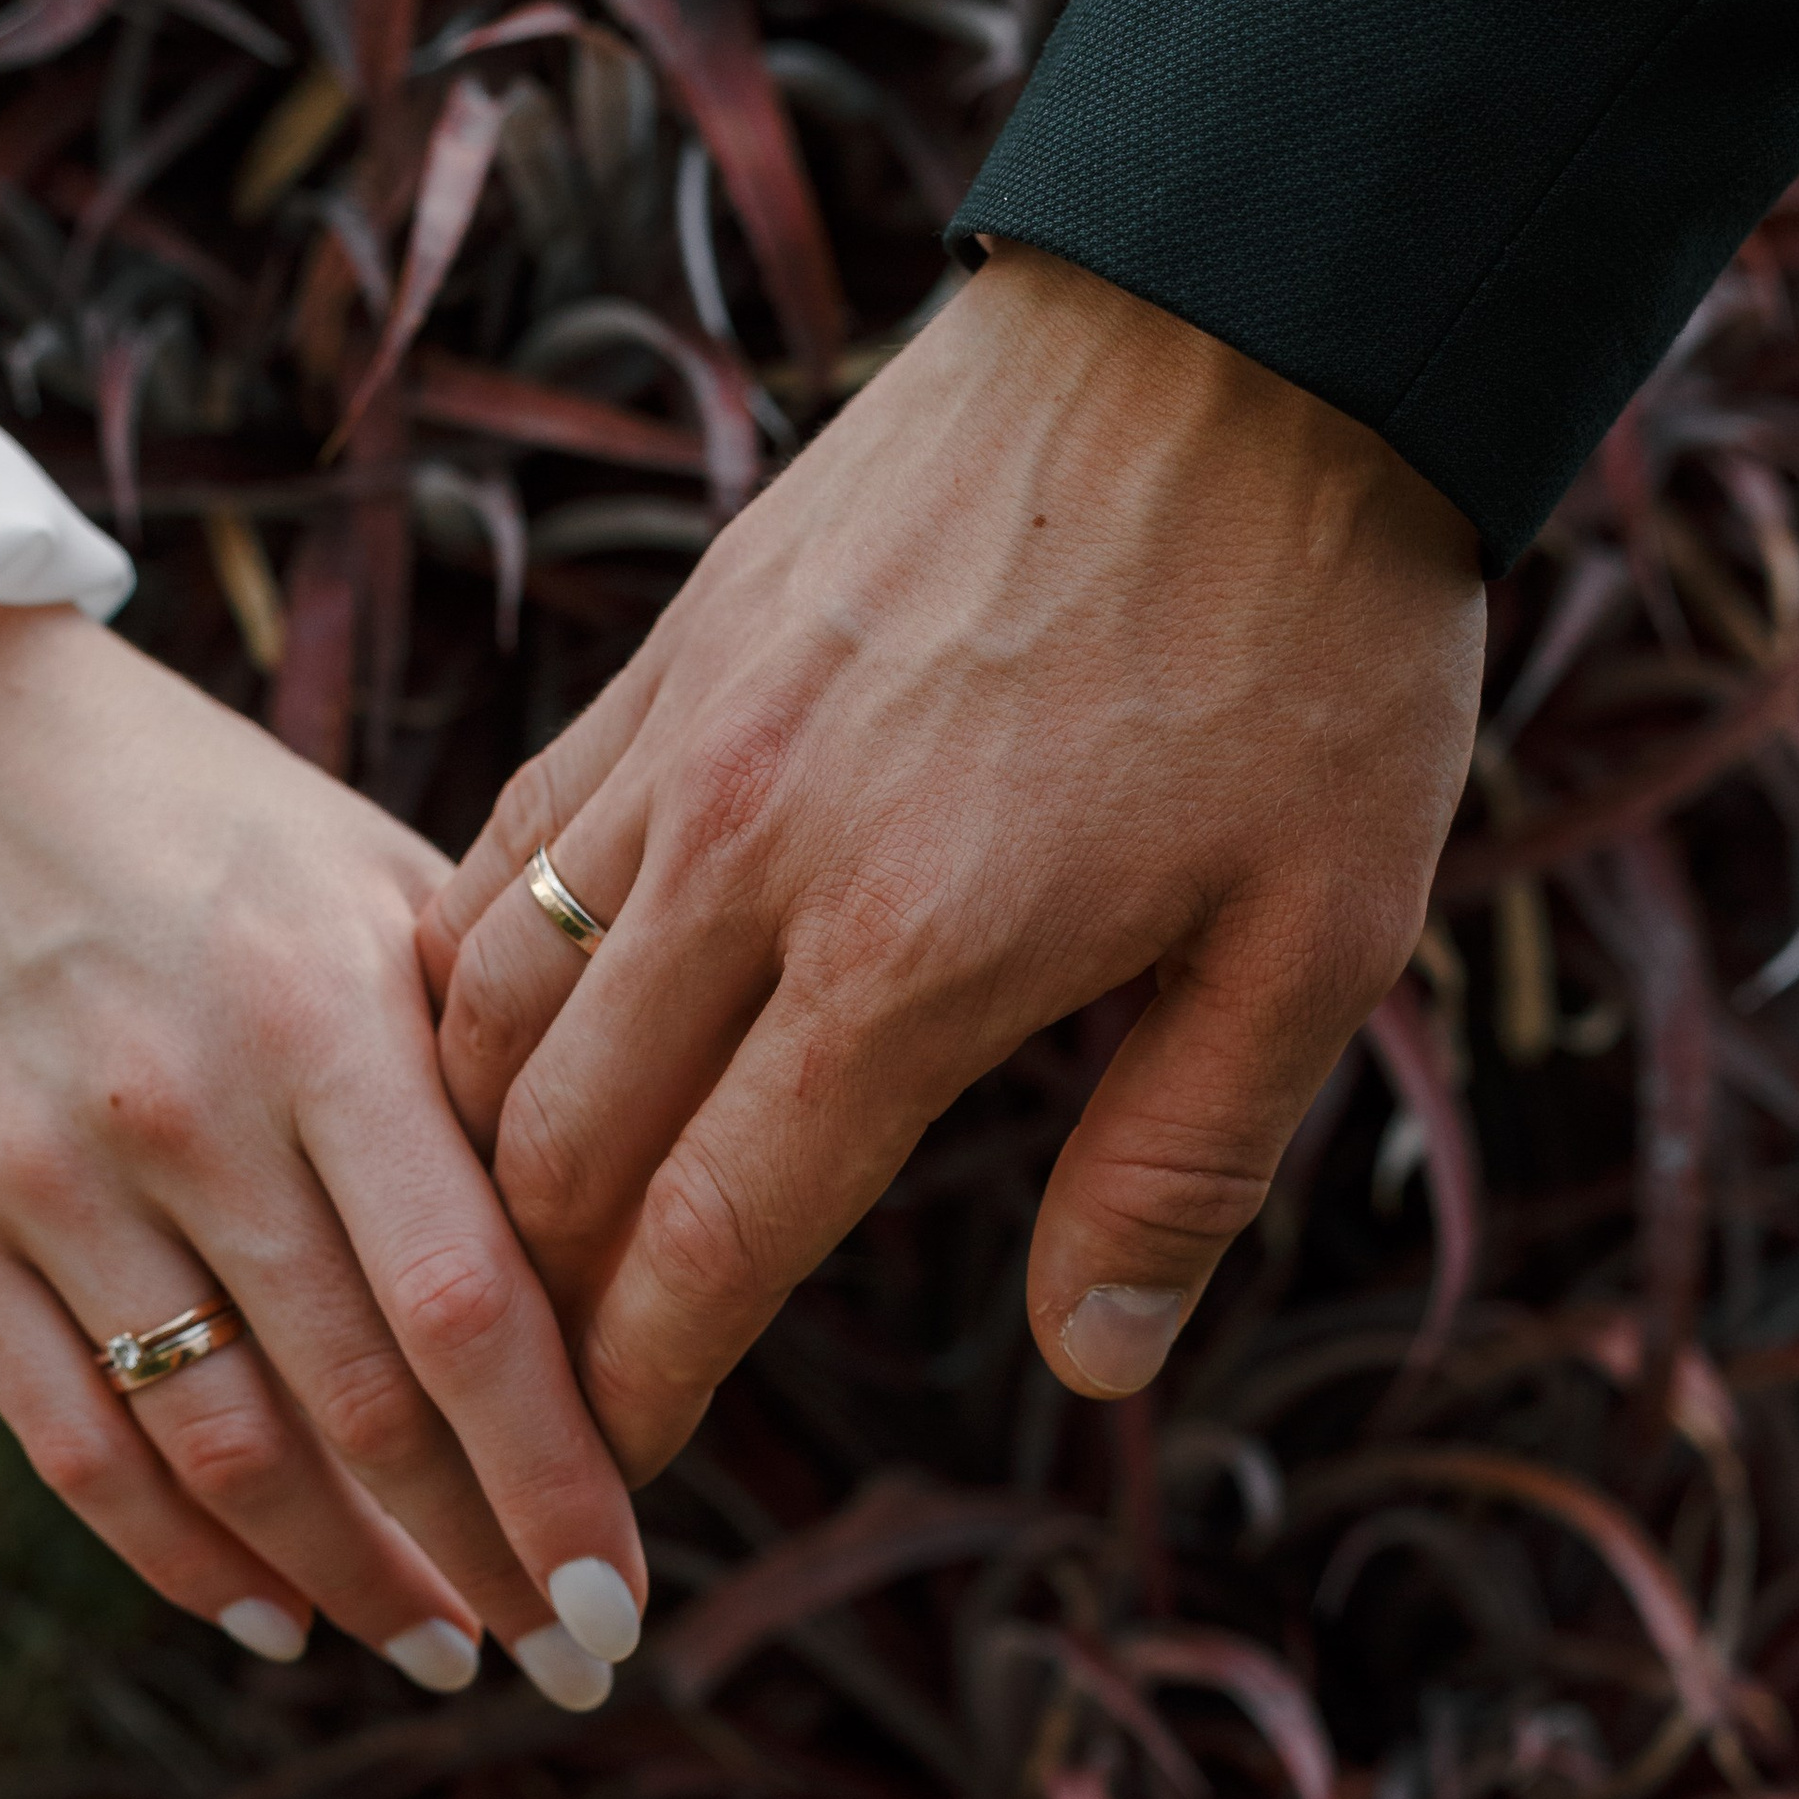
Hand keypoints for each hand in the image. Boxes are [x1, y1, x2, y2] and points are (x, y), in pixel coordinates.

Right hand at [0, 604, 643, 1705]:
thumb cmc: (207, 825)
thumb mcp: (376, 885)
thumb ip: (495, 1063)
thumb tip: (640, 1264)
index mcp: (320, 1007)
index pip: (471, 1303)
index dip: (558, 1475)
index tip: (629, 1592)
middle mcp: (183, 1101)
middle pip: (359, 1407)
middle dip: (480, 1560)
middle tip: (567, 1652)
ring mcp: (45, 1172)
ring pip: (222, 1452)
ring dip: (347, 1580)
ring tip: (438, 1645)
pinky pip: (71, 1444)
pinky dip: (179, 1559)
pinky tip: (273, 1618)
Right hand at [420, 244, 1484, 1479]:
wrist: (1244, 313)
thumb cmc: (1313, 639)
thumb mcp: (1316, 938)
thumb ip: (1181, 1165)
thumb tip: (1089, 1364)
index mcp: (911, 959)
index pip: (710, 1235)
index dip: (643, 1384)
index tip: (608, 1485)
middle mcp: (751, 858)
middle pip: (560, 1143)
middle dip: (537, 1304)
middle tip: (546, 1402)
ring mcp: (691, 741)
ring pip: (493, 1000)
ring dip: (487, 1150)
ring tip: (515, 1245)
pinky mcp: (676, 645)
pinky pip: (510, 843)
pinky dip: (481, 974)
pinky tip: (507, 1042)